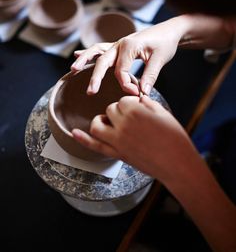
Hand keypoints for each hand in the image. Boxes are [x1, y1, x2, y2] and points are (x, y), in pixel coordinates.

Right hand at [71, 19, 184, 95]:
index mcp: (129, 46)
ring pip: (96, 52)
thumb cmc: (165, 43)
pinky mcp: (117, 46)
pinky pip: (100, 49)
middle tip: (90, 92)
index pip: (121, 71)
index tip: (137, 93)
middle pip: (103, 61)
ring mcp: (117, 44)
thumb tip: (142, 92)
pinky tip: (76, 56)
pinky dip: (89, 54)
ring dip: (84, 60)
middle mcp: (120, 43)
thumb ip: (150, 75)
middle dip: (95, 77)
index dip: (127, 85)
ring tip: (73, 70)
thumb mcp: (161, 59)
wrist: (169, 30)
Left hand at [72, 95, 197, 183]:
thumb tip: (137, 98)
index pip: (123, 100)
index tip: (139, 109)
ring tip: (109, 122)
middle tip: (131, 118)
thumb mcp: (162, 112)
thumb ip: (145, 102)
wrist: (177, 163)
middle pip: (110, 109)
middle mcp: (122, 123)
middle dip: (119, 111)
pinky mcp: (116, 154)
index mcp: (134, 110)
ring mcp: (117, 140)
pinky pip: (94, 146)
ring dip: (101, 120)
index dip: (131, 104)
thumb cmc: (173, 137)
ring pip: (97, 124)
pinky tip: (74, 133)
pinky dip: (82, 139)